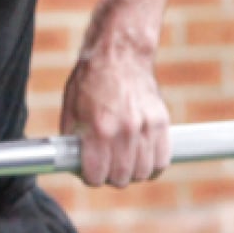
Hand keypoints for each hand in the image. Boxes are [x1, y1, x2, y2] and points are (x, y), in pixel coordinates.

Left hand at [59, 46, 170, 188]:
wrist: (120, 54)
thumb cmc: (90, 80)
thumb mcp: (71, 108)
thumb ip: (73, 138)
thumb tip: (72, 163)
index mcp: (98, 128)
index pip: (96, 175)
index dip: (90, 177)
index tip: (90, 172)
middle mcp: (124, 131)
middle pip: (121, 178)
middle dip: (110, 177)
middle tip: (105, 167)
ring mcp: (146, 127)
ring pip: (143, 172)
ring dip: (131, 172)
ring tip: (123, 162)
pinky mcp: (161, 122)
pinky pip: (162, 160)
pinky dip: (153, 165)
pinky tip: (142, 159)